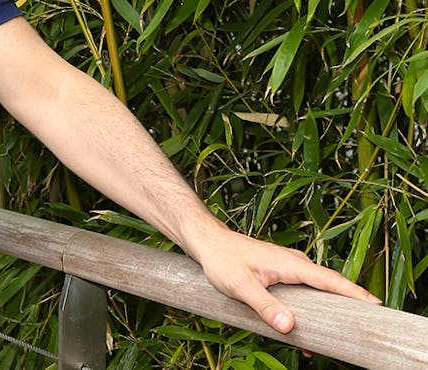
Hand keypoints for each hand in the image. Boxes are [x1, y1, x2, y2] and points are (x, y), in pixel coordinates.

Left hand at [193, 227, 380, 333]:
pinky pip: (301, 290)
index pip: (329, 279)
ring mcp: (287, 266)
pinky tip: (299, 328)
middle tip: (357, 329)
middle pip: (327, 286)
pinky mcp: (279, 272)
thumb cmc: (222, 259)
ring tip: (322, 340)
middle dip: (343, 307)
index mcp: (290, 263)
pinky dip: (306, 306)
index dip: (353, 292)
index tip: (375, 304)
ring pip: (313, 290)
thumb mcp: (241, 286)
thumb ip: (266, 306)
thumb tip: (289, 327)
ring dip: (322, 310)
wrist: (207, 241)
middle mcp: (293, 262)